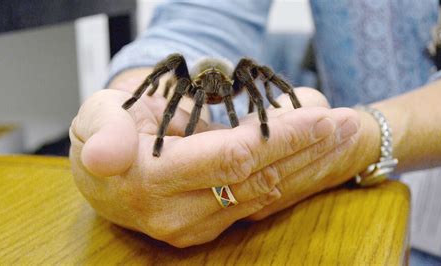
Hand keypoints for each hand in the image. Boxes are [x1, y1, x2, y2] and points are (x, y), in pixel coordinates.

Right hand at [69, 79, 359, 246]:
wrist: (102, 180)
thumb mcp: (92, 119)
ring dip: (306, 165)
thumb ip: (102, 132)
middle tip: (347, 124)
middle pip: (259, 179)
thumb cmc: (102, 136)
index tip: (320, 118)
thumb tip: (105, 157)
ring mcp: (195, 227)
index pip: (232, 160)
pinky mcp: (208, 228)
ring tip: (341, 137)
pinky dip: (289, 178)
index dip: (278, 140)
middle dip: (306, 150)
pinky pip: (257, 203)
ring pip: (265, 195)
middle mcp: (177, 214)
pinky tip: (312, 158)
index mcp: (152, 181)